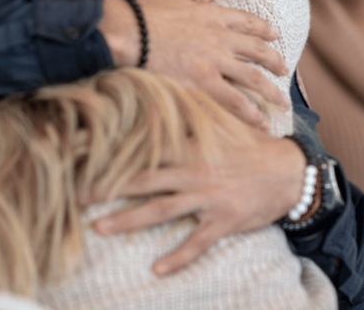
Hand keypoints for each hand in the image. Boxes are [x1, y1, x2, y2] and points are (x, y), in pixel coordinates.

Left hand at [89, 132, 305, 275]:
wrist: (289, 171)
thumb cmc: (252, 146)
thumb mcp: (223, 124)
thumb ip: (193, 113)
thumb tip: (164, 93)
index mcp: (191, 147)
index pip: (144, 147)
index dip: (113, 149)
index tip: (82, 152)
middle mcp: (194, 172)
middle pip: (142, 180)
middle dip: (106, 187)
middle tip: (74, 195)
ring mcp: (208, 198)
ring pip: (161, 210)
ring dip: (128, 220)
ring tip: (99, 228)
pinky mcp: (224, 221)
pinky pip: (197, 242)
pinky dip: (178, 257)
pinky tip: (158, 270)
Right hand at [99, 0, 289, 128]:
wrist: (126, 30)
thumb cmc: (140, 10)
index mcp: (212, 14)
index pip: (247, 22)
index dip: (263, 29)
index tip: (274, 34)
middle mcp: (220, 37)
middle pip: (258, 50)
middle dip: (275, 61)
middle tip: (284, 69)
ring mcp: (214, 61)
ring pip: (253, 78)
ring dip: (272, 92)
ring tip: (284, 103)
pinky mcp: (203, 82)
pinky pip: (235, 101)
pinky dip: (251, 113)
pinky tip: (262, 123)